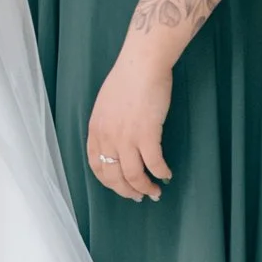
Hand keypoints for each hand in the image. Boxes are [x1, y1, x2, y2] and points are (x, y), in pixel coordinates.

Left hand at [84, 40, 173, 203]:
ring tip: (154, 192)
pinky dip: (161, 173)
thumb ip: (108, 125)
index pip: (96, 166)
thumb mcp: (106, 105)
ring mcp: (126, 138)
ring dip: (145, 188)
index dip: (109, 182)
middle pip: (114, 176)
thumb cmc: (127, 79)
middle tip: (138, 196)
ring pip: (133, 176)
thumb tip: (118, 141)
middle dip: (127, 191)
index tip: (120, 187)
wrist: (142, 64)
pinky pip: (154, 164)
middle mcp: (107, 137)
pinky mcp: (147, 135)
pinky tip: (166, 175)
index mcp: (96, 130)